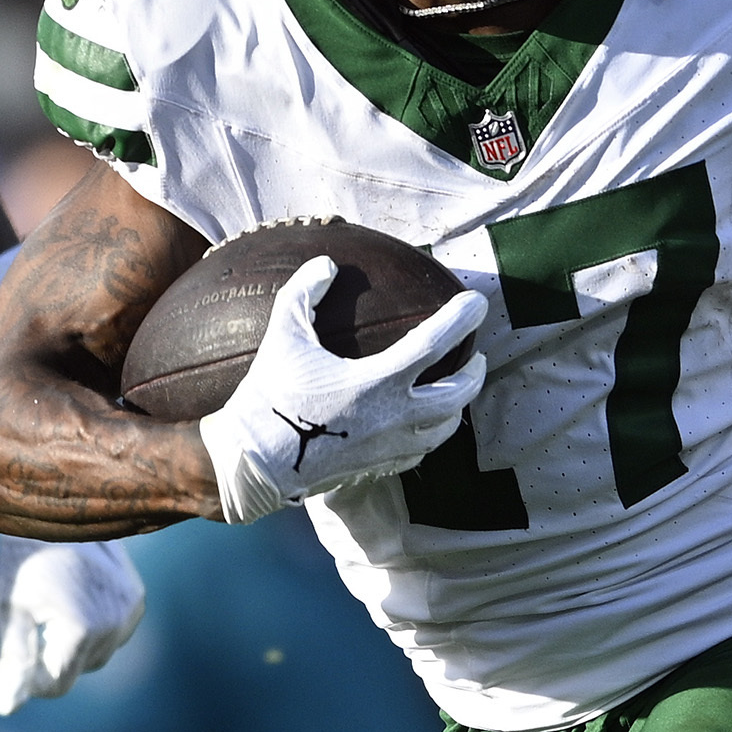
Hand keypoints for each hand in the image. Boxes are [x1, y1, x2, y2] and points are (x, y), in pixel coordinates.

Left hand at [0, 535, 145, 714]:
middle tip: (33, 616)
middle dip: (54, 653)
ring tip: (56, 601)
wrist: (55, 506)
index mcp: (81, 628)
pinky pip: (113, 632)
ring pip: (98, 652)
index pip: (56, 685)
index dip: (30, 676)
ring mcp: (131, 611)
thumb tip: (6, 709)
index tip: (16, 647)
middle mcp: (114, 623)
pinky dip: (94, 625)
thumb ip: (14, 662)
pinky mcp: (137, 599)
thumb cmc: (24, 560)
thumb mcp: (12, 611)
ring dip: (75, 641)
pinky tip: (77, 594)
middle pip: (79, 669)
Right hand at [196, 258, 485, 524]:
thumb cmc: (268, 397)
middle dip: (475, 372)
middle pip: (459, 394)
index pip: (436, 343)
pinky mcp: (379, 468)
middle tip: (477, 356)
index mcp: (377, 382)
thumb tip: (326, 264)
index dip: (462, 319)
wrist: (253, 464)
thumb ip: (304, 292)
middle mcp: (394, 418)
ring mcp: (390, 448)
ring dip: (458, 406)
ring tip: (457, 388)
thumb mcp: (283, 335)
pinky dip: (431, 433)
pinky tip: (424, 423)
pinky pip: (420, 451)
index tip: (478, 302)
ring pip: (446, 427)